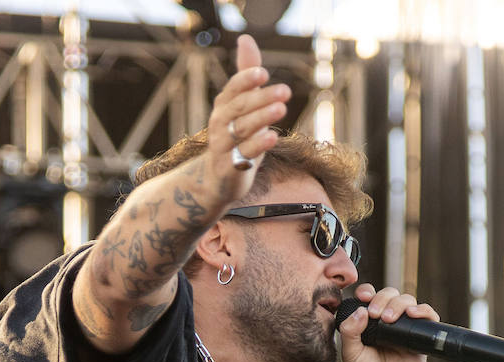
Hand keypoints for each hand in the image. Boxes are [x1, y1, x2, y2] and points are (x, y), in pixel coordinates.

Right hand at [206, 35, 290, 199]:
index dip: (246, 80)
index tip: (264, 72)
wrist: (217, 179)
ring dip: (262, 118)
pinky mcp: (230, 168)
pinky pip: (243, 154)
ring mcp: (223, 146)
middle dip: (262, 98)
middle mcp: (220, 124)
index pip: (233, 89)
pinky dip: (258, 145)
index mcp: (223, 106)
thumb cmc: (235, 137)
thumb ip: (246, 75)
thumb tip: (246, 39)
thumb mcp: (241, 106)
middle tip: (285, 90)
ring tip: (282, 109)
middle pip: (240, 107)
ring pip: (242, 129)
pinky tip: (273, 137)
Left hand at [337, 284, 439, 361]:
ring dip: (400, 304)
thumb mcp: (350, 353)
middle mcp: (387, 321)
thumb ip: (350, 331)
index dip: (367, 292)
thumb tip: (361, 311)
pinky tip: (414, 314)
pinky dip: (424, 311)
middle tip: (376, 314)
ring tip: (390, 318)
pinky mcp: (420, 337)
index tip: (363, 297)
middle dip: (383, 299)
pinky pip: (428, 317)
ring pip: (408, 301)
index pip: (370, 296)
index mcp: (368, 321)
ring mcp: (404, 328)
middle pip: (390, 295)